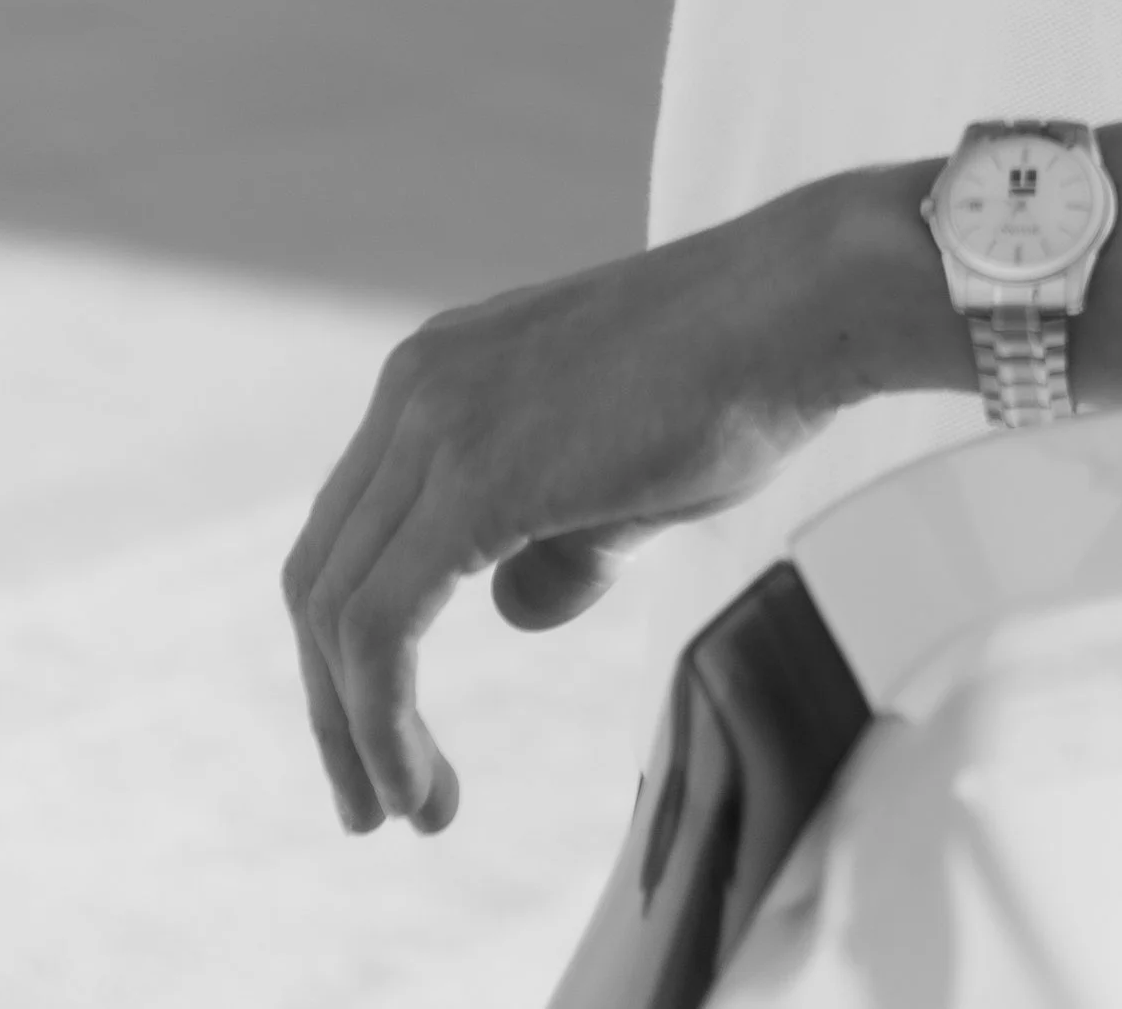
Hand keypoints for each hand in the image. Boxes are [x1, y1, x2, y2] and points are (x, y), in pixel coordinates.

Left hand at [280, 205, 849, 835]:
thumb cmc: (738, 381)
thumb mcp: (621, 473)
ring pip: (338, 611)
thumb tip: (510, 608)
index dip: (353, 648)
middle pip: (322, 574)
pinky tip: (420, 784)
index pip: (352, 530)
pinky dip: (383, 720)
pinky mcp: (471, 478)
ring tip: (405, 813)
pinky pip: (381, 627)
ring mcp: (435, 422)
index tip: (390, 739)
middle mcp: (415, 385)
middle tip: (375, 806)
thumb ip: (556, 538)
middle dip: (336, 705)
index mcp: (440, 371)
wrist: (799, 309)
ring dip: (357, 732)